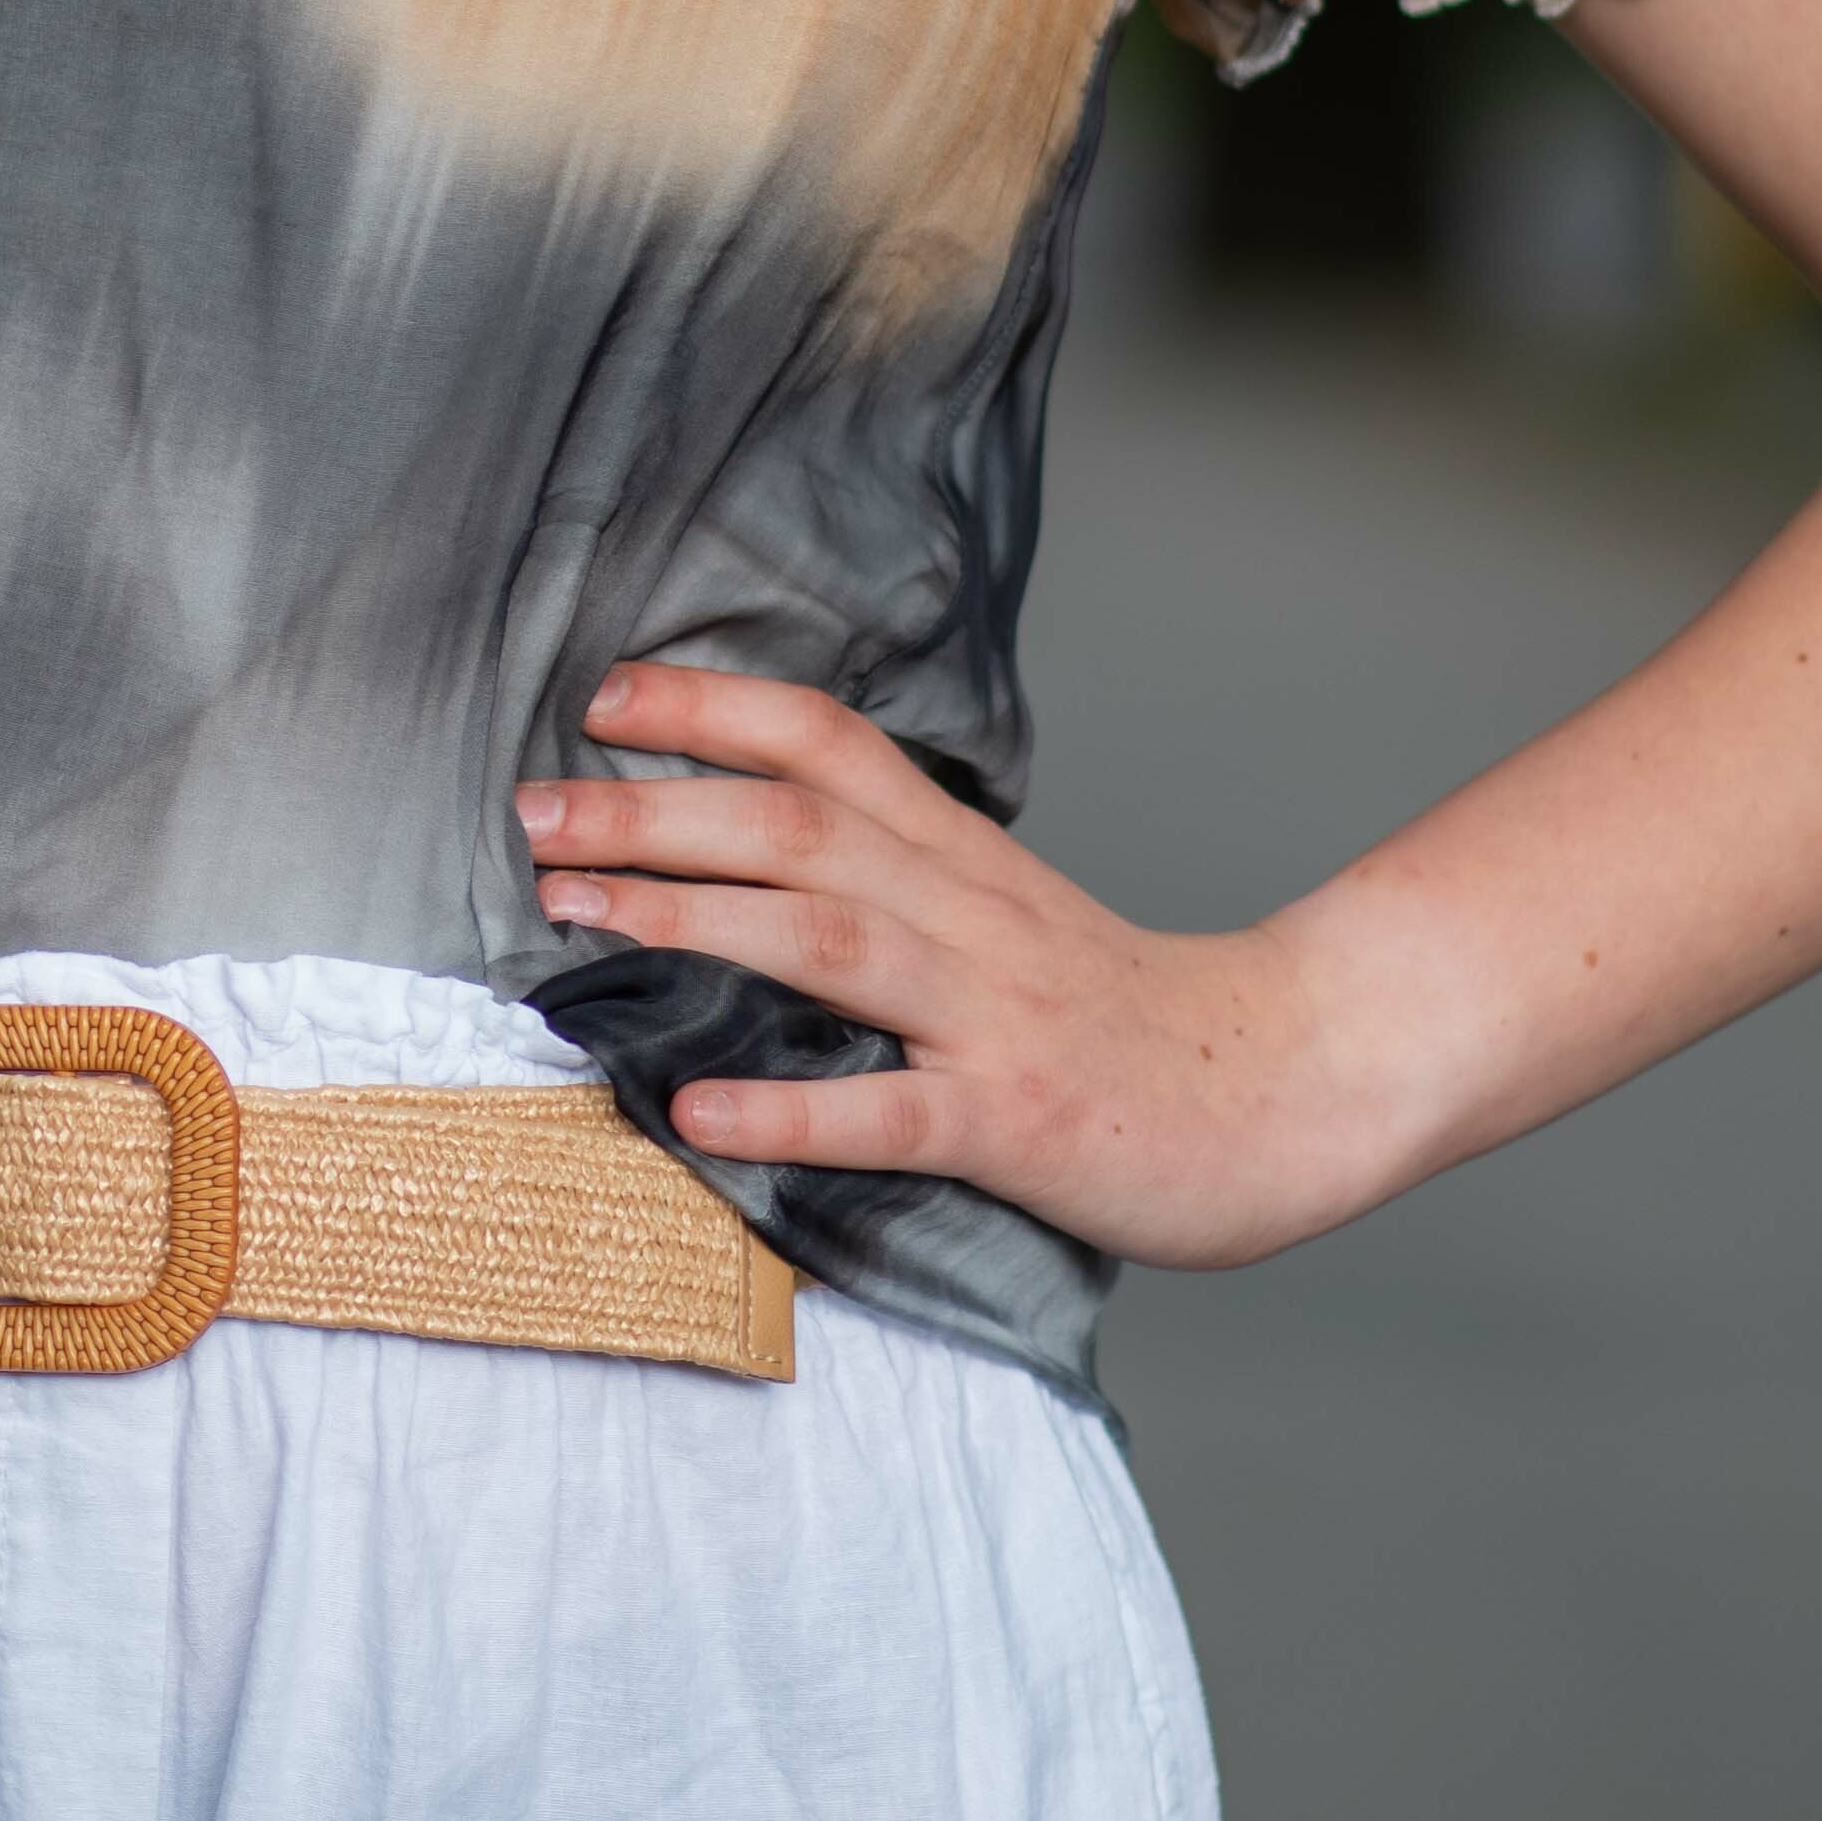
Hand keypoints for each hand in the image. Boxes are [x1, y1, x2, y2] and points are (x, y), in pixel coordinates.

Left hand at [521, 662, 1404, 1269]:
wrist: (1288, 1086)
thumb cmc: (1121, 1010)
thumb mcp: (1006, 908)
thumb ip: (897, 869)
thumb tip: (747, 842)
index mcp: (962, 855)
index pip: (829, 741)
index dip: (714, 708)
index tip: (604, 700)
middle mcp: (968, 914)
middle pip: (797, 828)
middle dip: (654, 811)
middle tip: (533, 810)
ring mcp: (991, 1015)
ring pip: (826, 940)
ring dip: (689, 919)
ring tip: (574, 914)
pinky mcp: (1014, 1121)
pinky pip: (888, 1112)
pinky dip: (786, 1108)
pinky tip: (694, 1108)